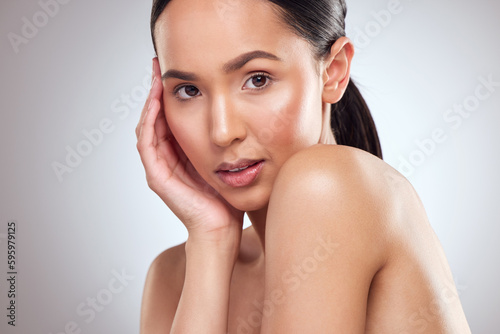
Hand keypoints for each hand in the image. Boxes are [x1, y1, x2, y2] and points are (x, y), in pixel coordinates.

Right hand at [136, 58, 244, 247]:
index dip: (169, 94)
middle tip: (159, 65)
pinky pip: (147, 143)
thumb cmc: (228, 197)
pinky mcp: (157, 176)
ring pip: (148, 126)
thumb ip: (222, 142)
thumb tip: (237, 117)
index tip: (176, 71)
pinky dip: (150, 121)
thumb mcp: (226, 160)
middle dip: (156, 91)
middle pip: (155, 118)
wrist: (222, 229)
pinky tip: (156, 102)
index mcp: (180, 154)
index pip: (170, 118)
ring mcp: (159, 168)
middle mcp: (166, 159)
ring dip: (150, 101)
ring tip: (156, 77)